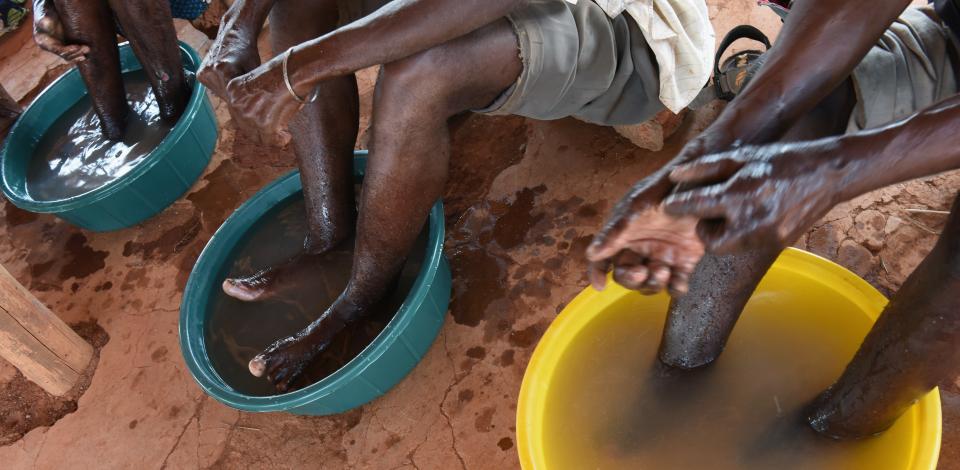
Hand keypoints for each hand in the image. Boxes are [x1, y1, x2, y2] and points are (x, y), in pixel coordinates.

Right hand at [33, 1, 88, 62]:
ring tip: (87, 49)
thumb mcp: (44, 13)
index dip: (67, 50)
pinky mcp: (66, 45)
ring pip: (70, 56)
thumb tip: (46, 23)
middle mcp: (51, 46)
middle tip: (86, 48)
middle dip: (76, 53)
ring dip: (79, 54)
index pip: (56, 50)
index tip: (76, 47)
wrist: (51, 7)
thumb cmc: (46, 9)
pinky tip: (87, 54)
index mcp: (43, 41)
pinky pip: (73, 53)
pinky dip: (79, 54)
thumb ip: (44, 19)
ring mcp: (59, 47)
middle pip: (64, 55)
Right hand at [197, 3, 260, 98]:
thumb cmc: (247, 51)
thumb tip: (254, 102)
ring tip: (236, 80)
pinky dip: (222, 86)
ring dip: (228, 91)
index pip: (234, 95)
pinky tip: (229, 78)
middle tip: (244, 89)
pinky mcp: (201, 74)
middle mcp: (210, 71)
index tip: (250, 99)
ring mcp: (204, 72)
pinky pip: (214, 87)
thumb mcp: (254, 69)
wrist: (233, 35)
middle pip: (225, 95)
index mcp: (224, 70)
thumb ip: (250, 87)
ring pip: (219, 92)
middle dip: (235, 95)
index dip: (243, 99)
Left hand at [225, 54, 302, 146]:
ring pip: (259, 137)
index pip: (238, 115)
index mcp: (232, 91)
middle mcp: (236, 104)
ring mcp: (249, 115)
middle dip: (263, 130)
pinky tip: (287, 135)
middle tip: (277, 128)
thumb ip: (251, 100)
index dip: (255, 120)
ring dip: (272, 135)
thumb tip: (242, 121)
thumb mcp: (259, 84)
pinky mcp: (264, 124)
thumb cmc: (284, 74)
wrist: (296, 71)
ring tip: (284, 132)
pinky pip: (272, 141)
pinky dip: (281, 140)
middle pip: (247, 129)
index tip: (267, 119)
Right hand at [586, 165, 703, 295]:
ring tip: (664, 270)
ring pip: (650, 282)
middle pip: (628, 275)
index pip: (605, 257)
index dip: (598, 272)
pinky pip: (676, 283)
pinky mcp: (685, 260)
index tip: (600, 286)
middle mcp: (641, 247)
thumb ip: (615, 232)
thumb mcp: (637, 207)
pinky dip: (676, 288)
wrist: (704, 180)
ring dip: (653, 283)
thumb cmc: (666, 188)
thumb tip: (592, 254)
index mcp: (625, 233)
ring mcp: (663, 255)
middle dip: (632, 279)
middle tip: (642, 272)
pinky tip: (679, 283)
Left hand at [663, 141, 843, 253]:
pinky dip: (741, 235)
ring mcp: (767, 236)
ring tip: (730, 213)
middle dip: (704, 230)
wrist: (826, 174)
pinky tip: (749, 216)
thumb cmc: (780, 160)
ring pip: (729, 247)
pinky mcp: (778, 244)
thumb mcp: (741, 157)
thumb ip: (705, 168)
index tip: (668, 206)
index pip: (697, 206)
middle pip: (710, 241)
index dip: (678, 206)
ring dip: (722, 234)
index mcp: (741, 194)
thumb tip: (674, 176)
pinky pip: (747, 246)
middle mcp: (753, 220)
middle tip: (707, 214)